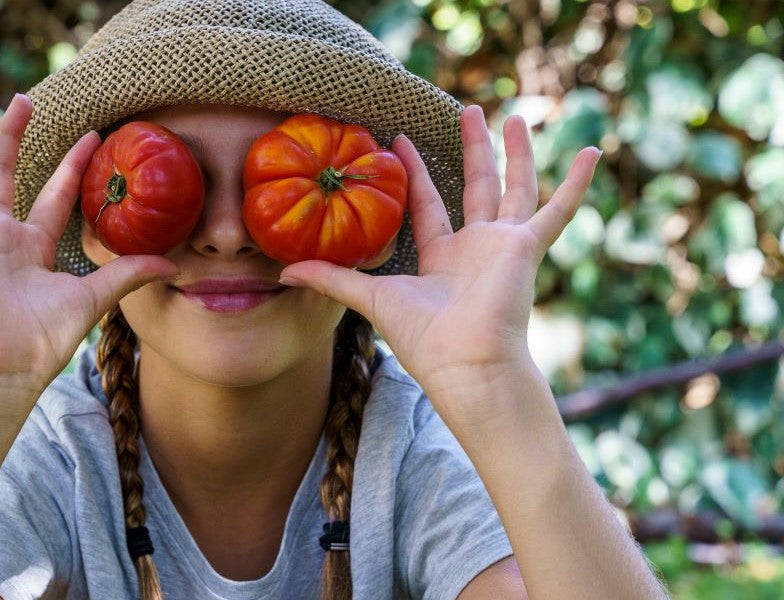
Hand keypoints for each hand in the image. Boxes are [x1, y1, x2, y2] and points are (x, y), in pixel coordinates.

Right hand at [0, 97, 177, 392]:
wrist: (8, 366)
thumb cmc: (43, 340)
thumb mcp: (92, 297)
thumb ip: (127, 274)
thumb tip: (172, 265)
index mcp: (31, 248)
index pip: (52, 195)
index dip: (70, 166)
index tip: (91, 136)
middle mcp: (0, 237)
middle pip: (3, 174)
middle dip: (12, 137)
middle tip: (25, 100)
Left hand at [278, 105, 600, 421]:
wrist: (466, 366)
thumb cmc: (423, 341)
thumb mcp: (370, 299)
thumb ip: (332, 280)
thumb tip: (283, 273)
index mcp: (442, 258)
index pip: (428, 204)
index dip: (415, 172)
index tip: (401, 139)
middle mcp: (476, 249)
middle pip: (475, 187)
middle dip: (471, 150)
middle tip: (467, 110)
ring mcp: (504, 246)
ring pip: (514, 188)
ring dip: (516, 153)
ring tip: (515, 117)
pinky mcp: (526, 248)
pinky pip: (557, 210)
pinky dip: (576, 183)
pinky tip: (593, 152)